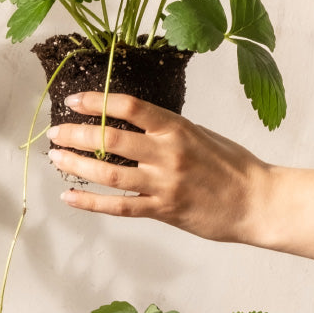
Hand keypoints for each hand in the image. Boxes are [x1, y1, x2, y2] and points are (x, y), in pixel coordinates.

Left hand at [47, 92, 313, 261]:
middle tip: (55, 132)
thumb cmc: (233, 166)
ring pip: (109, 174)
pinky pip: (119, 207)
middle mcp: (168, 154)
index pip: (129, 108)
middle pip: (111, 140)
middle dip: (77, 135)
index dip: (97, 102)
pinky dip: (91, 202)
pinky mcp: (163, 211)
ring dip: (77, 166)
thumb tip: (130, 123)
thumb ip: (167, 130)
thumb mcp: (201, 134)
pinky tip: (70, 197)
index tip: (74, 101)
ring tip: (56, 159)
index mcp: (177, 128)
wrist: (258, 202)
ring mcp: (164, 184)